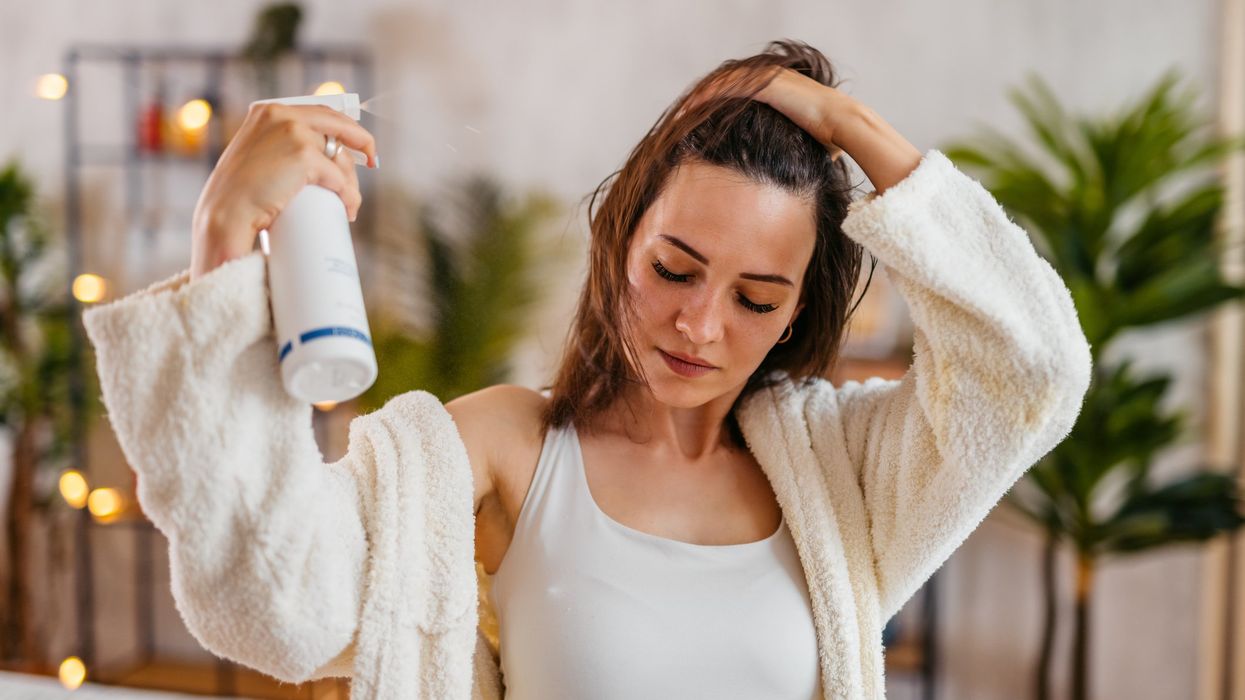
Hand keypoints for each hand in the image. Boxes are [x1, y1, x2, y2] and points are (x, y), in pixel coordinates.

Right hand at [190, 103, 377, 281]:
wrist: (224, 215)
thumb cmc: (238, 197)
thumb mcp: (255, 159)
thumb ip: (275, 149)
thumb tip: (310, 162)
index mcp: (268, 111)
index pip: (319, 111)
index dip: (345, 125)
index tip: (359, 141)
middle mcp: (282, 114)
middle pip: (338, 125)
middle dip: (362, 142)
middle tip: (373, 162)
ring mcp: (293, 132)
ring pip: (340, 157)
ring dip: (351, 181)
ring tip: (349, 203)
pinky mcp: (304, 155)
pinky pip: (338, 179)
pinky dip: (347, 196)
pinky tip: (348, 208)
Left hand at [675, 65, 855, 160]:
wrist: (844, 125)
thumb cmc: (831, 140)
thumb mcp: (807, 146)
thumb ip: (795, 153)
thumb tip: (793, 181)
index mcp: (776, 92)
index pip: (738, 94)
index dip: (716, 107)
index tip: (696, 124)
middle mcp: (769, 81)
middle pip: (724, 87)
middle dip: (700, 103)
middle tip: (678, 120)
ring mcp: (767, 80)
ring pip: (721, 85)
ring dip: (697, 100)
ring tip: (676, 116)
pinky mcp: (765, 84)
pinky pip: (727, 87)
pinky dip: (706, 96)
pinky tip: (688, 108)